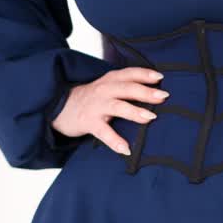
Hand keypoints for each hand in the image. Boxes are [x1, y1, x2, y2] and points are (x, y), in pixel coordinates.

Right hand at [52, 66, 167, 155]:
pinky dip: (115, 141)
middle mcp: (104, 90)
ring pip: (118, 107)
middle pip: (127, 88)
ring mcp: (96, 106)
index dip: (144, 74)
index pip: (129, 74)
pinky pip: (104, 133)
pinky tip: (126, 149)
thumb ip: (125, 86)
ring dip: (134, 112)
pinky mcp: (89, 122)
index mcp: (110, 80)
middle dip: (145, 92)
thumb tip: (155, 94)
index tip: (160, 77)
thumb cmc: (90, 98)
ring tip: (150, 118)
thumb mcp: (106, 86)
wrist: (59, 106)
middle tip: (163, 96)